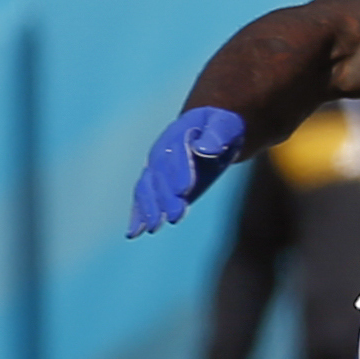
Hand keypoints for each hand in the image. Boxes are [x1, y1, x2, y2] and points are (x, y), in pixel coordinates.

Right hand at [129, 106, 247, 236]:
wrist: (208, 127)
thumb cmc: (221, 126)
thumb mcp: (225, 125)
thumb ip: (217, 135)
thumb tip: (204, 149)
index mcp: (180, 132)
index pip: (178, 153)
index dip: (180, 171)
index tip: (184, 190)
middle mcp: (163, 150)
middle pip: (161, 175)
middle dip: (166, 196)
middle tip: (174, 216)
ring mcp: (156, 166)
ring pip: (148, 188)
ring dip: (150, 208)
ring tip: (153, 228)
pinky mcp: (157, 182)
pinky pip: (144, 197)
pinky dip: (138, 215)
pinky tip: (134, 233)